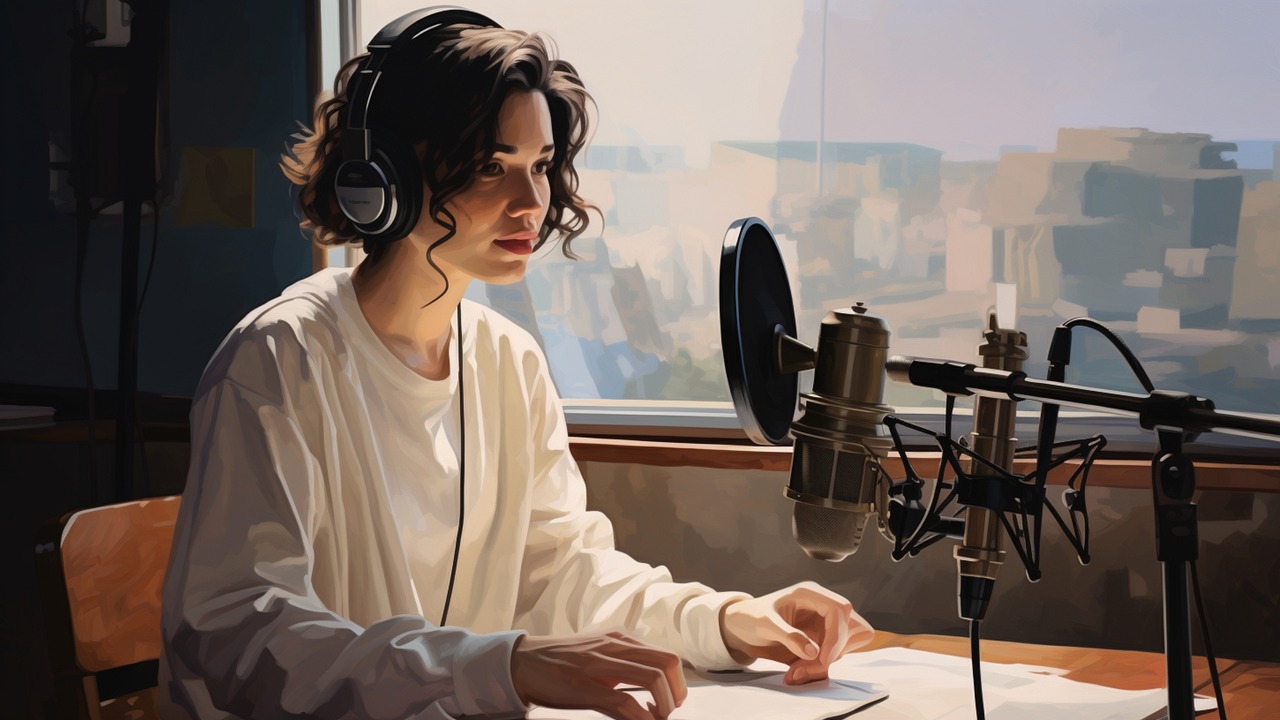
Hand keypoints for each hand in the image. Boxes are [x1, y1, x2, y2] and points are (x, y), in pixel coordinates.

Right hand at [511, 631, 687, 719]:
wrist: (523, 662)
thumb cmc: (562, 661)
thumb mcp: (598, 655)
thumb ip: (623, 665)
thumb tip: (651, 689)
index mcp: (619, 640)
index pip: (666, 656)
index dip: (678, 682)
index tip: (673, 700)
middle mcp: (614, 647)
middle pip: (666, 663)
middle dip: (677, 692)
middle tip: (670, 711)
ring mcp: (600, 665)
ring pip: (652, 679)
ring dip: (663, 706)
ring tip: (656, 718)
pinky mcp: (585, 686)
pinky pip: (625, 703)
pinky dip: (641, 718)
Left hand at [718, 581, 873, 684]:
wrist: (740, 627)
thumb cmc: (749, 617)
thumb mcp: (764, 624)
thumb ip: (789, 636)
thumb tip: (813, 652)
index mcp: (809, 593)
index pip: (840, 609)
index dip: (837, 635)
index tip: (823, 659)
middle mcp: (821, 605)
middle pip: (854, 626)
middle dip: (836, 651)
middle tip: (808, 666)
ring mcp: (823, 623)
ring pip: (849, 643)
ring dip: (829, 661)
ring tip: (798, 670)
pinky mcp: (821, 639)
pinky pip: (834, 656)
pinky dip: (820, 668)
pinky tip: (798, 671)